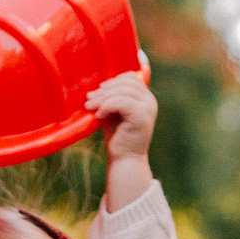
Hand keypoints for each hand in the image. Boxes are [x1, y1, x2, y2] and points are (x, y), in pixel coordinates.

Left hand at [89, 70, 155, 210]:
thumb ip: (112, 98)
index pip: (131, 77)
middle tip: (89, 100)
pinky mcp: (142, 116)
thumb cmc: (118, 138)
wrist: (125, 161)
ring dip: (102, 98)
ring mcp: (148, 108)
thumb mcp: (114, 113)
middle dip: (104, 89)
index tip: (98, 91)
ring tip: (89, 107)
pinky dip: (107, 106)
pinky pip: (121, 102)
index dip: (113, 81)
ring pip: (122, 91)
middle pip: (126, 82)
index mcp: (145, 98)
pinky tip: (99, 116)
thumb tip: (96, 87)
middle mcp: (150, 101)